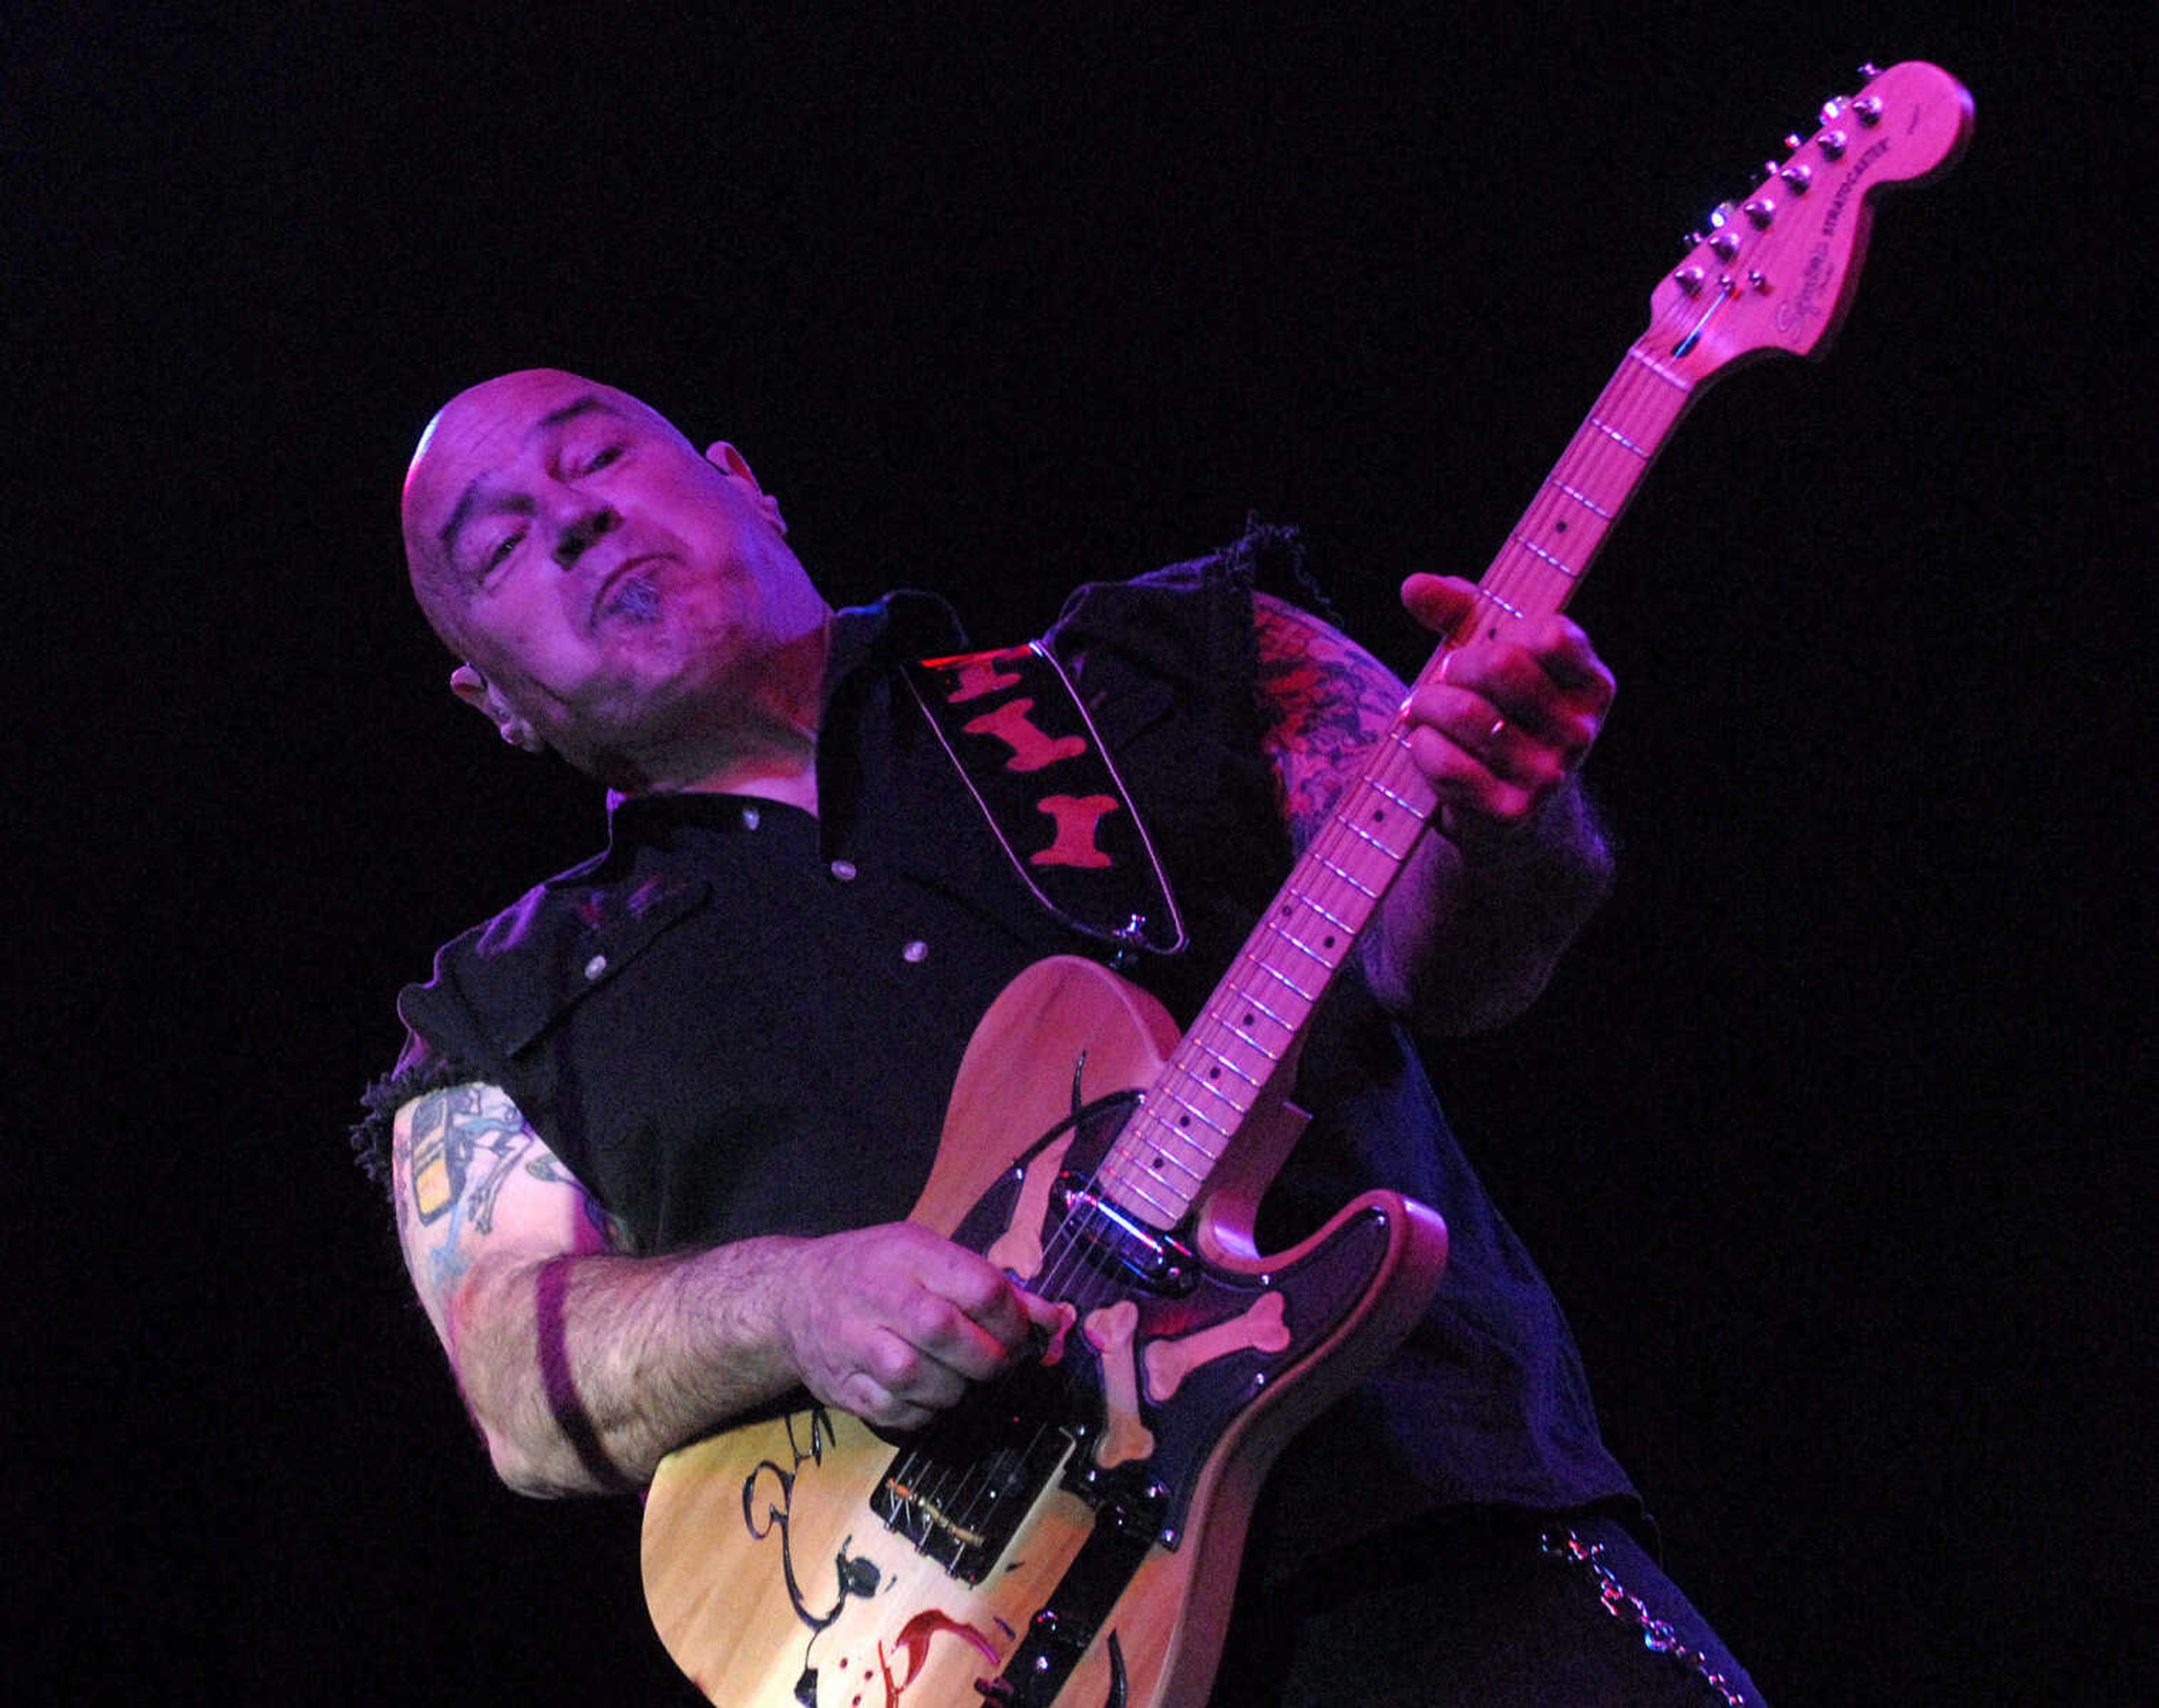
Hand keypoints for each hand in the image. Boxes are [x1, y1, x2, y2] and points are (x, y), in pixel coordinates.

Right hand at [775, 1223, 1063, 1430]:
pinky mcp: (841, 1387)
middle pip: (948, 1334)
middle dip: (989, 1358)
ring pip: (920, 1380)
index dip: (1015, 1319)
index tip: (1022, 1333)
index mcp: (909, 1254)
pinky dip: (924, 1413)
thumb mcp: (929, 1256)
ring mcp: (854, 1344)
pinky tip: (929, 1395)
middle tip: (998, 1363)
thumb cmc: (876, 1270)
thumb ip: (991, 1287)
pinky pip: (896, 1413)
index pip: (980, 1288)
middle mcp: (878, 1296)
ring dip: (957, 1389)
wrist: (792, 1296)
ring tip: (961, 1378)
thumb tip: (1057, 1320)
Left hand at [1399, 574, 1615, 847]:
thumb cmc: (1499, 719)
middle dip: (1454, 666)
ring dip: (1425, 706)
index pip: (1550, 635)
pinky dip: (1421, 747)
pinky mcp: (1512, 812)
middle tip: (1442, 679)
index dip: (1501, 633)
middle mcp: (1580, 731)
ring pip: (1467, 713)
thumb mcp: (1490, 659)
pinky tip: (1424, 745)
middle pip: (1501, 664)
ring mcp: (1550, 776)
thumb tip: (1413, 585)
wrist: (1513, 820)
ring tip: (1421, 711)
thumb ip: (1457, 612)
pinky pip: (1448, 763)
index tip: (1487, 648)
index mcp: (1591, 685)